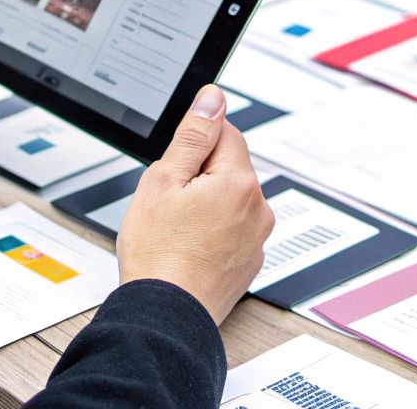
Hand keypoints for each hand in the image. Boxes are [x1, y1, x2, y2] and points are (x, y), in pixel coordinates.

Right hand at [116, 85, 273, 325]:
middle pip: (228, 167)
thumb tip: (213, 99)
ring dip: (206, 204)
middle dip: (198, 176)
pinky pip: (232, 230)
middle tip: (169, 202)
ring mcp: (256, 239)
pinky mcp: (249, 262)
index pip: (225, 132)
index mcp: (240, 183)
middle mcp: (258, 209)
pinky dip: (212, 232)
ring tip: (176, 229)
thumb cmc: (159, 256)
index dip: (193, 145)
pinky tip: (187, 248)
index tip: (175, 166)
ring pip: (229, 200)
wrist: (165, 316)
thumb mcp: (163, 180)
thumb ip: (193, 135)